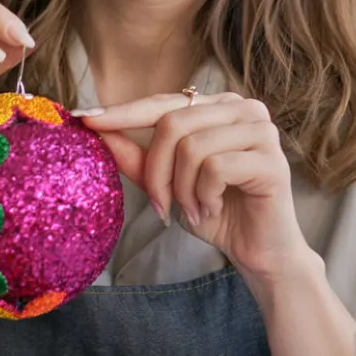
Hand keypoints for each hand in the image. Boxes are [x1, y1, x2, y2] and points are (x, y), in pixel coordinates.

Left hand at [79, 92, 311, 282]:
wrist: (259, 252)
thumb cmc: (214, 212)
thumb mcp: (167, 182)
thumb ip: (137, 155)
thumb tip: (95, 127)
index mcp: (218, 106)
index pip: (162, 103)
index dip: (122, 112)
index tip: (83, 120)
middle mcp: (243, 108)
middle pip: (173, 125)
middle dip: (156, 172)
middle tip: (160, 206)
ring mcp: (262, 130)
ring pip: (192, 148)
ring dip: (182, 190)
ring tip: (192, 210)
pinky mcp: (272, 159)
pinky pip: (216, 168)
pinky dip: (205, 196)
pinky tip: (213, 208)